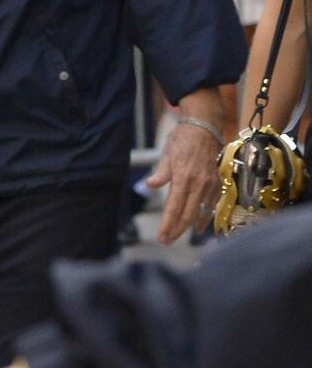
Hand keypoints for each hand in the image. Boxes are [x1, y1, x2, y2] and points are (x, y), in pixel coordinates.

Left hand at [146, 101, 223, 242]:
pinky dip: (205, 215)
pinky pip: (212, 203)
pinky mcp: (217, 181)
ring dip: (191, 225)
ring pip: (202, 211)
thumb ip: (161, 172)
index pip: (174, 207)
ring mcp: (210, 183)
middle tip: (167, 241)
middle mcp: (199, 183)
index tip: (162, 237)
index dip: (168, 224)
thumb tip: (151, 184)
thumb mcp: (167, 153)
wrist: (205, 127)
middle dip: (177, 230)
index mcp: (183, 178)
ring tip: (180, 235)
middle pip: (188, 214)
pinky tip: (199, 224)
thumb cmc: (183, 139)